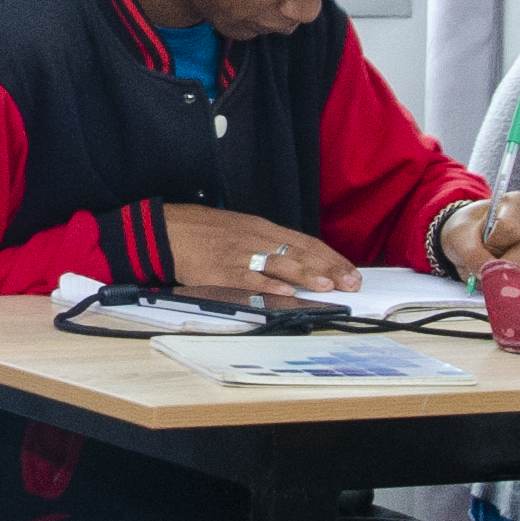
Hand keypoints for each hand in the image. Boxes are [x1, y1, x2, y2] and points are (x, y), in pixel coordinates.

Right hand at [153, 207, 357, 306]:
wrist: (168, 230)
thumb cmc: (204, 232)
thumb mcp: (241, 230)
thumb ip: (267, 245)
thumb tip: (296, 262)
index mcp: (263, 228)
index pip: (306, 242)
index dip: (331, 257)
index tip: (350, 271)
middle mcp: (257, 239)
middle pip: (299, 253)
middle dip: (328, 268)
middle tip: (351, 282)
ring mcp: (240, 255)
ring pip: (280, 264)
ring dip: (305, 275)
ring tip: (327, 286)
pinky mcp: (222, 271)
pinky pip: (249, 278)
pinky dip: (268, 285)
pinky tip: (286, 291)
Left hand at [431, 195, 519, 279]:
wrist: (468, 240)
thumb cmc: (467, 231)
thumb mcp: (461, 236)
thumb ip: (473, 254)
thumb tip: (491, 275)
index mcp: (518, 203)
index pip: (511, 229)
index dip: (493, 244)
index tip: (482, 245)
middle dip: (499, 265)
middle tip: (483, 264)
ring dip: (507, 278)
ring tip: (491, 271)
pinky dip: (515, 287)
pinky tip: (501, 282)